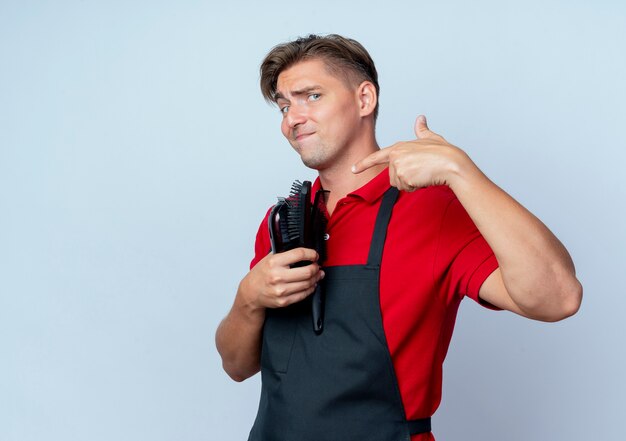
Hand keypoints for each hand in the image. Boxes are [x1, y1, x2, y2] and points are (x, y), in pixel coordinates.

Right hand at [239, 247, 323, 310]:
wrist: (251, 292)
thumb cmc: (260, 275)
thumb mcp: (268, 259)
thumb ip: (283, 253)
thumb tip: (301, 251)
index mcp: (274, 263)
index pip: (299, 254)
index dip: (311, 254)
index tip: (314, 255)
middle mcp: (277, 276)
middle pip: (307, 271)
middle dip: (316, 267)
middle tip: (317, 266)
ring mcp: (281, 290)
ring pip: (308, 283)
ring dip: (316, 278)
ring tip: (317, 274)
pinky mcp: (284, 301)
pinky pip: (303, 294)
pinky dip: (310, 288)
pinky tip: (311, 284)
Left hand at [352, 115, 470, 191]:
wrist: (451, 163)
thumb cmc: (443, 152)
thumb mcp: (431, 138)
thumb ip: (422, 130)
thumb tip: (421, 119)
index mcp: (399, 147)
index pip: (377, 156)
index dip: (364, 163)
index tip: (353, 169)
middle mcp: (396, 156)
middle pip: (392, 177)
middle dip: (405, 178)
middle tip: (420, 171)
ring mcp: (399, 166)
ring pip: (399, 184)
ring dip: (411, 183)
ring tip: (423, 173)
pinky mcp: (404, 176)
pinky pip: (406, 188)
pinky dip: (416, 186)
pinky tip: (424, 178)